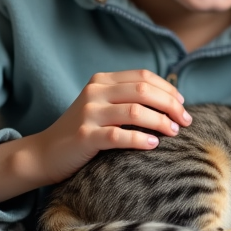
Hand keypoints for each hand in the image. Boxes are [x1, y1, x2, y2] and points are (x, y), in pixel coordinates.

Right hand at [0, 69, 188, 203]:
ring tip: (174, 132)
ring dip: (161, 121)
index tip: (183, 104)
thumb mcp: (101, 106)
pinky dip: (140, 139)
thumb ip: (127, 98)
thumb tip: (170, 101)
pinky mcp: (84, 136)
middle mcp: (95, 92)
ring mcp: (88, 114)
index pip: (143, 77)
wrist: (44, 153)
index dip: (167, 89)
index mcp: (101, 81)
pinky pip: (119, 135)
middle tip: (186, 120)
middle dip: (170, 105)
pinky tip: (153, 144)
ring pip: (135, 111)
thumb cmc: (81, 131)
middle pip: (143, 91)